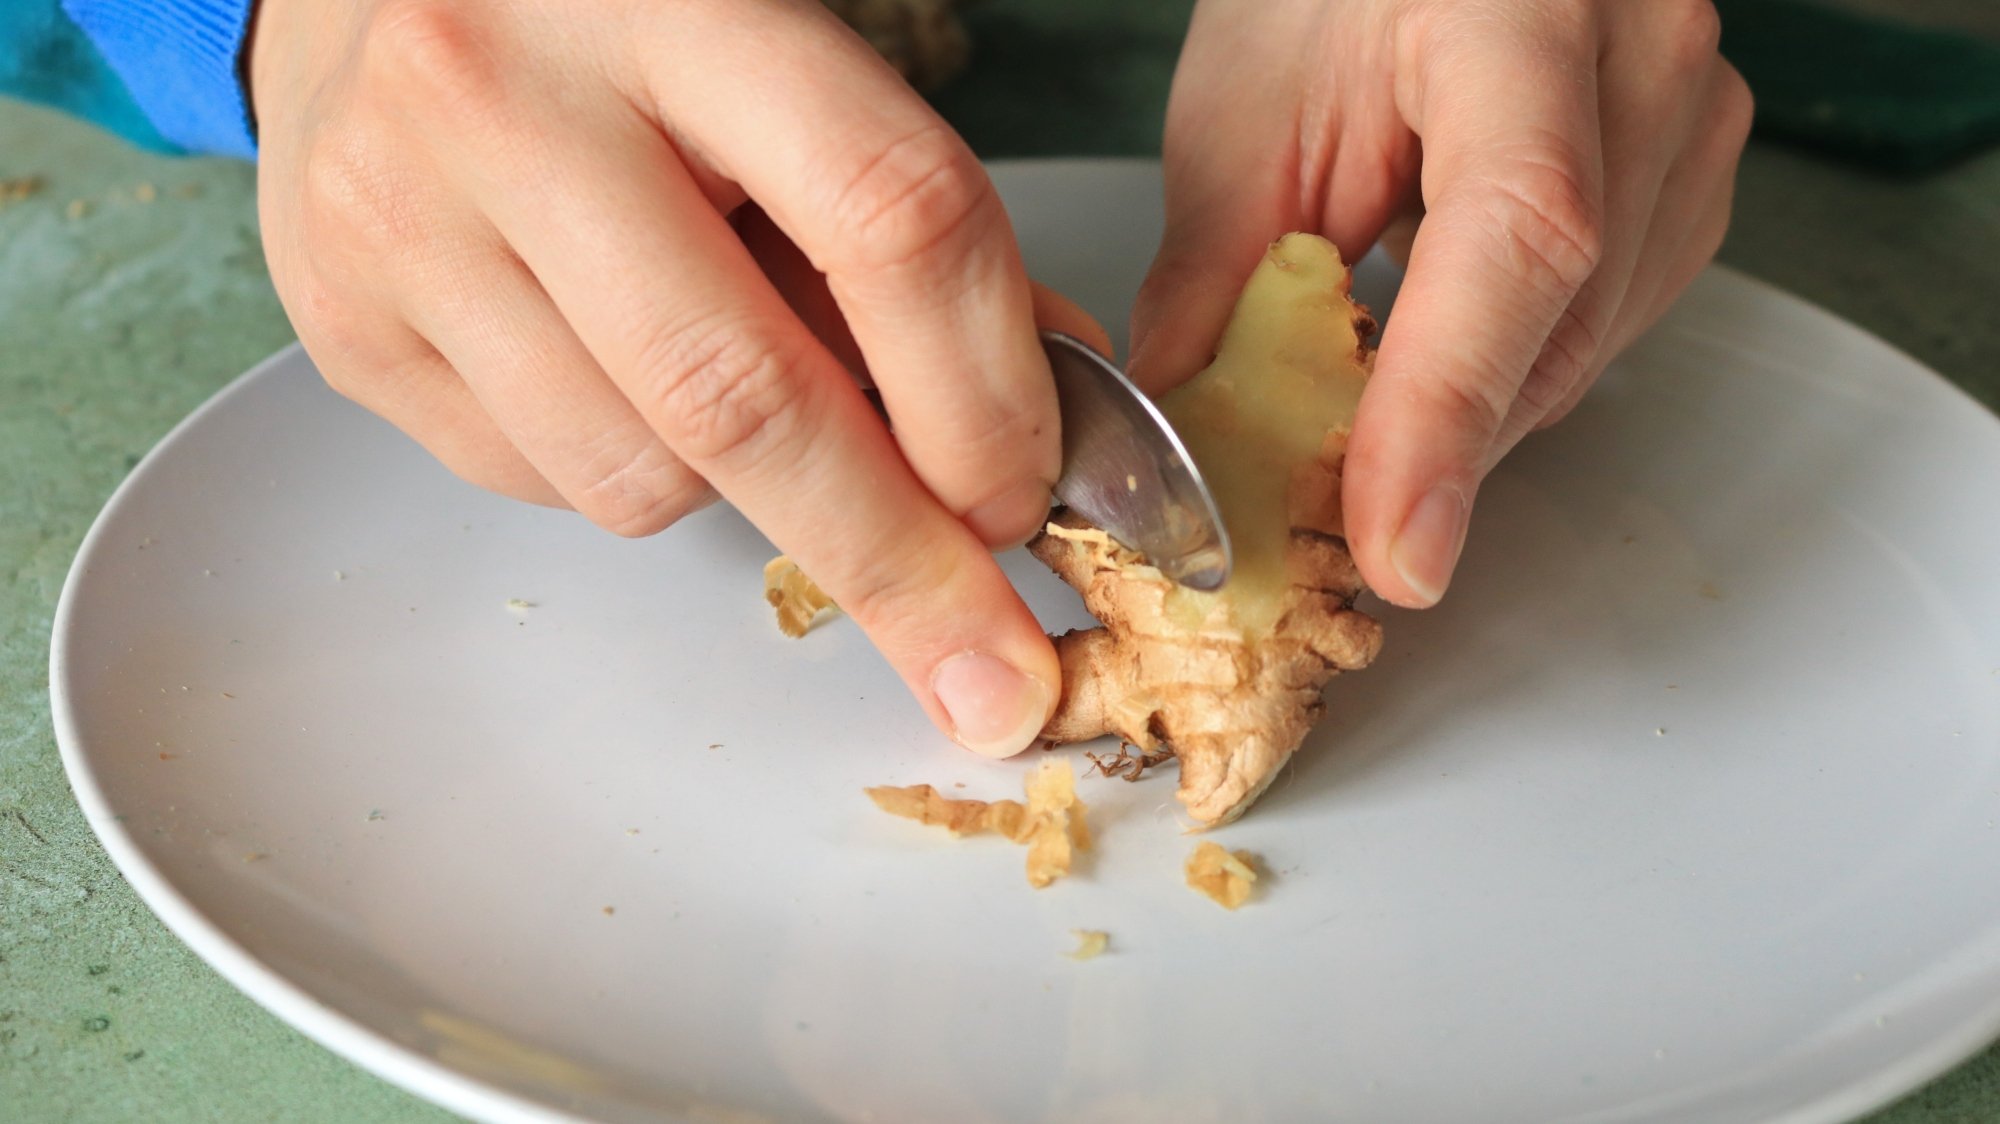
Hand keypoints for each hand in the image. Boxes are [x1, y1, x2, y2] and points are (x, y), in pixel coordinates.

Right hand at [249, 0, 1105, 756]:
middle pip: (747, 397)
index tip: (1030, 500)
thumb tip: (1032, 411)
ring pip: (640, 475)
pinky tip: (617, 373)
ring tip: (735, 388)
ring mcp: (401, 219)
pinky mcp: (345, 327)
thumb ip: (902, 221)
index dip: (987, 392)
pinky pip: (543, 486)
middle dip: (895, 561)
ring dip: (743, 494)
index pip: (888, 218)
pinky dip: (629, 471)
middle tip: (985, 663)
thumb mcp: (778, 58)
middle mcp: (506, 99)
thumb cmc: (608, 19)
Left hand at [1131, 0, 1751, 606]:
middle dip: (1434, 444)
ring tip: (1365, 405)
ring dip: (1471, 411)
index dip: (1449, 407)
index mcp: (1524, 12)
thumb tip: (1188, 430)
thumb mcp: (1247, 113)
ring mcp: (1693, 114)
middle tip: (1320, 515)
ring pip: (1592, 344)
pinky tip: (1439, 339)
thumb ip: (1215, 277)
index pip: (1520, 233)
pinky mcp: (1693, 172)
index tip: (1396, 546)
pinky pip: (1613, 322)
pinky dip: (1512, 366)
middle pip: (1561, 318)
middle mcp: (1646, 57)